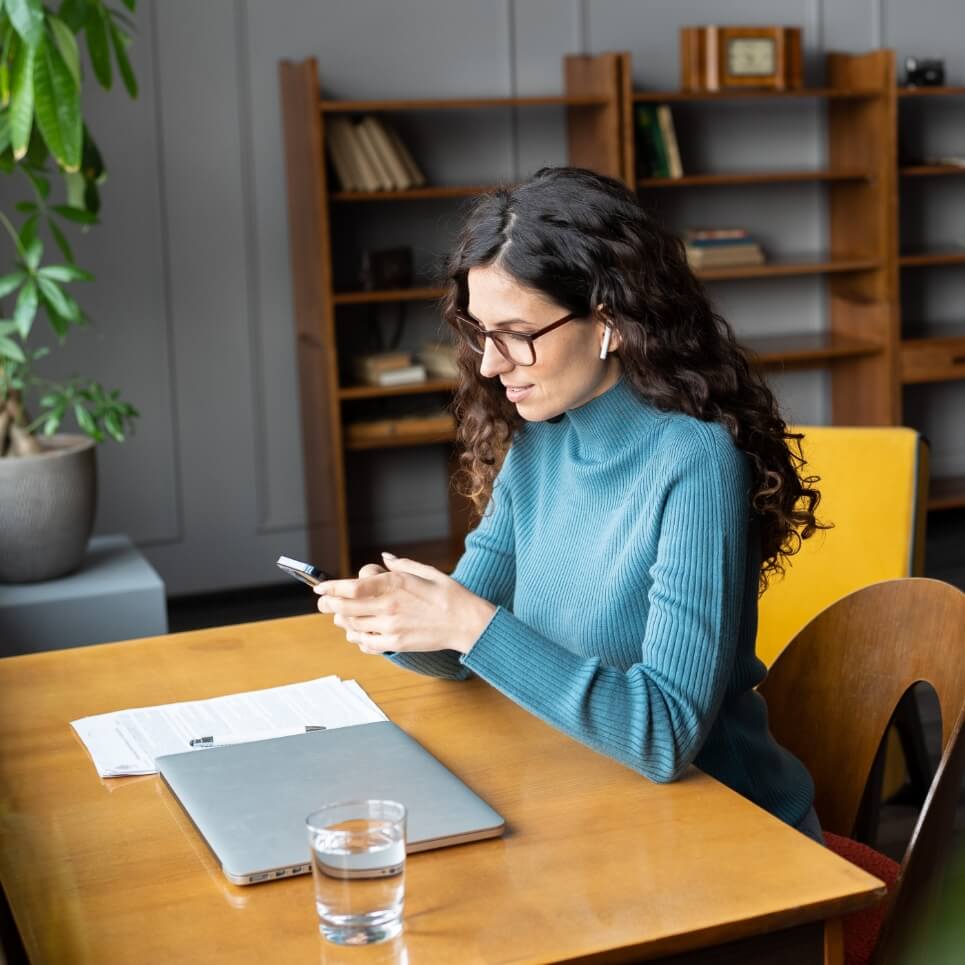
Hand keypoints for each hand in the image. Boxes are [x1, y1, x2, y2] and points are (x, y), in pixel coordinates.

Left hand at [315, 553, 495, 655]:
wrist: (467, 623)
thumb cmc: (449, 594)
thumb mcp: (426, 572)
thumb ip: (400, 565)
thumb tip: (384, 558)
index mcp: (394, 584)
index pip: (351, 587)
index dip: (330, 588)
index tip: (320, 588)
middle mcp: (388, 605)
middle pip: (344, 608)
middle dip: (328, 605)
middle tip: (323, 602)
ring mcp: (391, 627)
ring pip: (352, 626)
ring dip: (342, 621)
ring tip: (342, 616)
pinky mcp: (396, 643)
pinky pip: (366, 643)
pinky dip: (358, 638)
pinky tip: (359, 633)